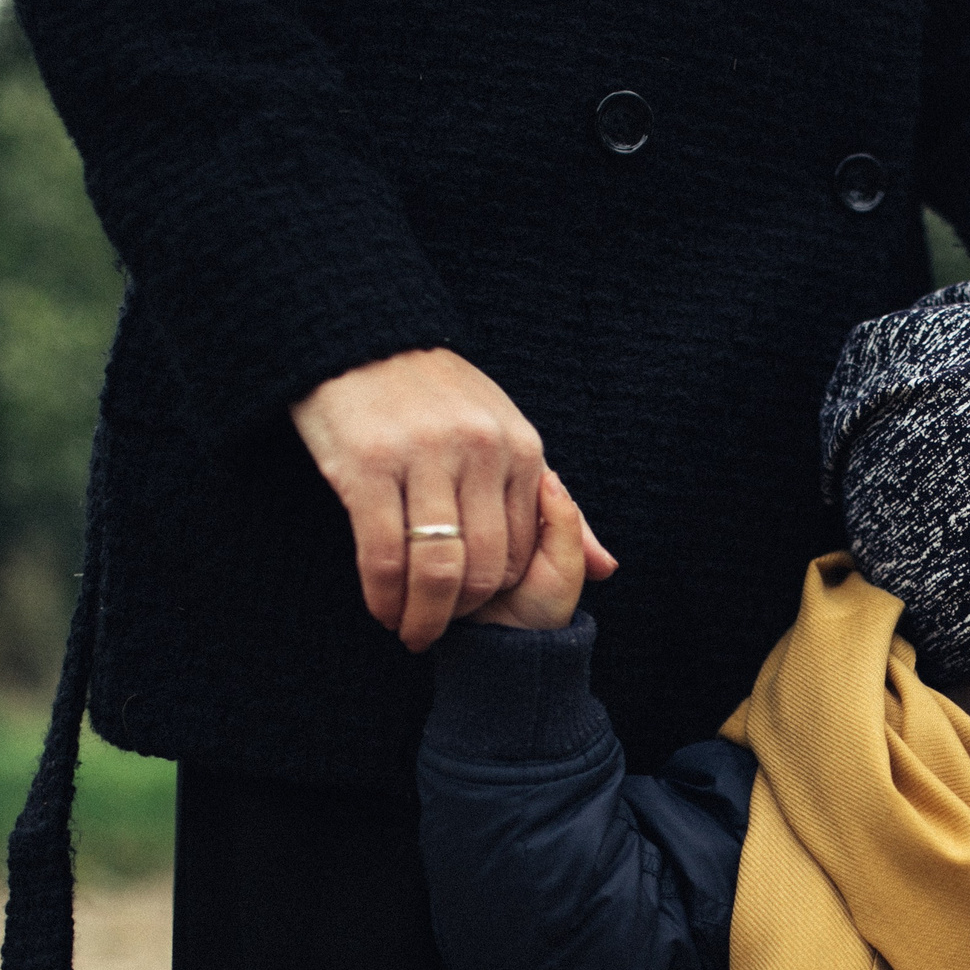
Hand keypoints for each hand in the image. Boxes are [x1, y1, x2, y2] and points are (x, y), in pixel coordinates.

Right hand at [289, 347, 615, 652]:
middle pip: (483, 567)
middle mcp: (479, 451)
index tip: (470, 609)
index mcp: (521, 447)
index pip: (523, 550)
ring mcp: (422, 457)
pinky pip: (383, 552)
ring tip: (410, 631)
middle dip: (460, 614)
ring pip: (436, 567)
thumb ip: (554, 507)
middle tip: (437, 631)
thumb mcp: (509, 438)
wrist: (359, 338)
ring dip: (423, 616)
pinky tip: (382, 608)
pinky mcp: (366, 466)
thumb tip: (609, 569)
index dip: (496, 592)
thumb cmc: (437, 397)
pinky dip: (383, 594)